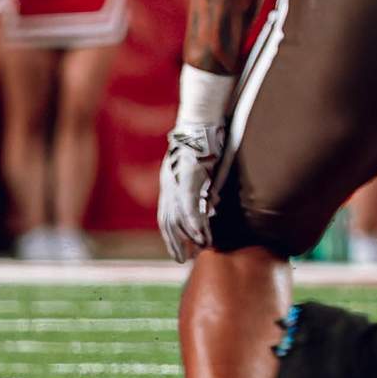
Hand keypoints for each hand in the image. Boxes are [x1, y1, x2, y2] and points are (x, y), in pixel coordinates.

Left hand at [156, 121, 231, 262]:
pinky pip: (190, 207)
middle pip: (167, 221)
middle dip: (175, 242)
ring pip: (178, 217)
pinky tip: (203, 235)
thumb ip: (198, 181)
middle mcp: (169, 184)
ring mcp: (177, 182)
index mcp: (169, 181)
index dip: (171, 235)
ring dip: (187, 237)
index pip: (166, 215)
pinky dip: (195, 223)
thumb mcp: (196, 162)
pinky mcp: (189, 178)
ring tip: (197, 251)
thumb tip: (210, 199)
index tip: (179, 250)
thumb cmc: (203, 137)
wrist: (201, 118)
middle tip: (183, 259)